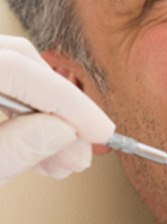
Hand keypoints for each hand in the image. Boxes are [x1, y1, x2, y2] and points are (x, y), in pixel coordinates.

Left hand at [0, 35, 114, 182]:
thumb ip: (14, 147)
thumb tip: (63, 129)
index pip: (18, 70)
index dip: (67, 102)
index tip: (100, 130)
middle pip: (21, 64)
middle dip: (59, 108)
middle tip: (80, 151)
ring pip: (15, 73)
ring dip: (45, 116)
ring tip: (61, 158)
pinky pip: (3, 86)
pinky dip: (23, 114)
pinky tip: (39, 143)